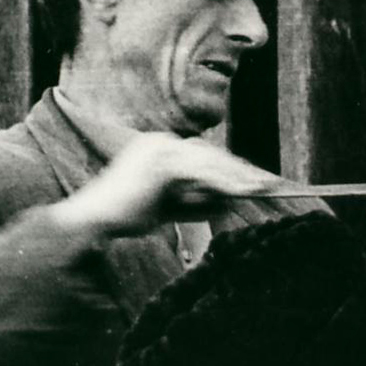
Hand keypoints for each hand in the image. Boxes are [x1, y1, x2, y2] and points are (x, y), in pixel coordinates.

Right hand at [50, 133, 278, 237]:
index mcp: (161, 150)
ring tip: (262, 189)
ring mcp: (159, 149)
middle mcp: (161, 144)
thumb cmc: (129, 218)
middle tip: (271, 184)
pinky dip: (223, 182)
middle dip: (242, 171)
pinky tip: (241, 192)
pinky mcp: (159, 161)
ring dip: (238, 176)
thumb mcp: (174, 207)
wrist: (95, 221)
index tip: (259, 182)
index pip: (206, 157)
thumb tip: (231, 200)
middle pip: (212, 156)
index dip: (235, 170)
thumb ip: (200, 201)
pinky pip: (200, 171)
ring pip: (210, 162)